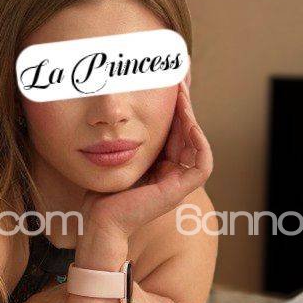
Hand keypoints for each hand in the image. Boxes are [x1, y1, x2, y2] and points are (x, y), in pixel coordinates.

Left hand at [78, 80, 212, 267]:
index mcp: (161, 167)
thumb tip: (121, 111)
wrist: (99, 221)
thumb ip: (128, 139)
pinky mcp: (180, 191)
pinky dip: (200, 143)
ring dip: (192, 118)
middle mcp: (173, 174)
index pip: (174, 132)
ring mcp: (178, 184)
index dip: (175, 109)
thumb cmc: (101, 193)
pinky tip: (189, 124)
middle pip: (187, 134)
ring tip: (182, 96)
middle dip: (185, 107)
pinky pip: (202, 164)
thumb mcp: (117, 156)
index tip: (169, 85)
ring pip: (196, 144)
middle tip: (179, 81)